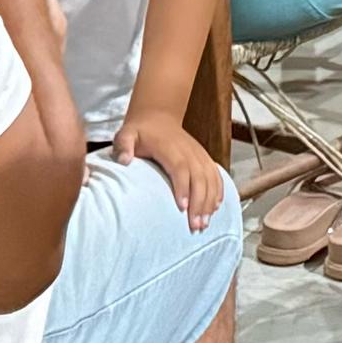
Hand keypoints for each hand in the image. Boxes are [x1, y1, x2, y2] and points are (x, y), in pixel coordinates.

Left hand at [116, 117, 230, 227]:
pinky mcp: (204, 158)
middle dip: (200, 202)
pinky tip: (215, 208)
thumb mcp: (126, 134)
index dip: (183, 187)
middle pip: (199, 177)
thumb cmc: (140, 131)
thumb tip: (124, 161)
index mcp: (169, 146)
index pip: (180, 167)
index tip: (182, 207)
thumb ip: (123, 146)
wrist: (157, 116)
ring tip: (205, 223)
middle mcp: (188, 150)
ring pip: (210, 178)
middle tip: (196, 225)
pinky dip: (218, 191)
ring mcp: (198, 154)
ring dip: (210, 201)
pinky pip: (215, 175)